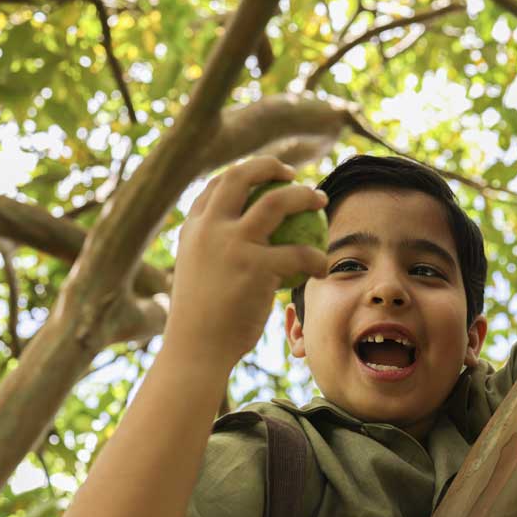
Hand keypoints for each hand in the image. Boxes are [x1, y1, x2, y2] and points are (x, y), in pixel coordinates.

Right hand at [162, 157, 328, 374]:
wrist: (197, 349)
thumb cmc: (203, 322)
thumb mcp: (199, 276)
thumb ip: (215, 253)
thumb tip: (243, 243)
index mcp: (193, 228)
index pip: (216, 186)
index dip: (243, 174)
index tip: (265, 177)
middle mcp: (209, 228)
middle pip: (241, 176)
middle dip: (270, 166)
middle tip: (293, 175)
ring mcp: (232, 244)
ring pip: (277, 202)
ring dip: (304, 196)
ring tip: (321, 201)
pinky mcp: (256, 266)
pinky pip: (300, 252)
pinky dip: (318, 257)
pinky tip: (324, 266)